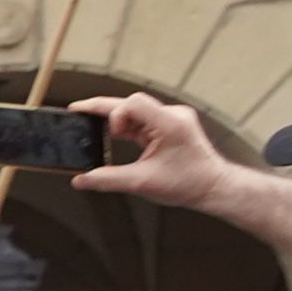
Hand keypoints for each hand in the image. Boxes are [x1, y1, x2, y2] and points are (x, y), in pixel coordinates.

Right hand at [74, 94, 224, 209]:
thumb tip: (81, 180)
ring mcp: (173, 119)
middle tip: (78, 113)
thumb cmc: (188, 183)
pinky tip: (115, 135)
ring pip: (136, 111)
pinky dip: (126, 127)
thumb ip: (107, 179)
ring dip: (117, 121)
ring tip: (96, 130)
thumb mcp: (142, 183)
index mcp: (169, 123)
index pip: (133, 103)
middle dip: (105, 111)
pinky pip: (143, 120)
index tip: (99, 127)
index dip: (112, 114)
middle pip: (131, 103)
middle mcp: (172, 115)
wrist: (213, 187)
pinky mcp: (171, 126)